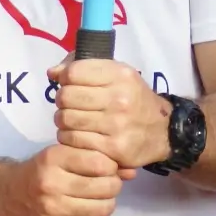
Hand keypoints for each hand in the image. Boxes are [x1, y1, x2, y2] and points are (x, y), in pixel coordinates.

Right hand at [0, 144, 121, 215]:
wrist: (5, 196)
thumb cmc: (39, 173)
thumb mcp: (62, 156)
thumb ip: (95, 160)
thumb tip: (131, 172)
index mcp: (54, 157)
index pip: (101, 162)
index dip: (111, 168)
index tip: (107, 170)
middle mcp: (51, 182)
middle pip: (105, 187)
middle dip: (113, 187)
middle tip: (107, 187)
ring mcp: (51, 209)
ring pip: (102, 208)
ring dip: (108, 206)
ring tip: (100, 202)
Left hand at [52, 58, 171, 172]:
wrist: (162, 132)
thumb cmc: (134, 99)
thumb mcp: (118, 75)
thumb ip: (84, 68)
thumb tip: (52, 72)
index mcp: (120, 75)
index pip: (73, 72)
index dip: (65, 78)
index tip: (71, 85)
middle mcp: (119, 98)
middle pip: (65, 96)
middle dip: (62, 101)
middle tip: (71, 106)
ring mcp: (116, 125)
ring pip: (65, 119)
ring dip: (63, 121)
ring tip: (74, 121)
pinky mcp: (112, 147)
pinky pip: (73, 141)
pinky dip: (70, 138)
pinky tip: (80, 136)